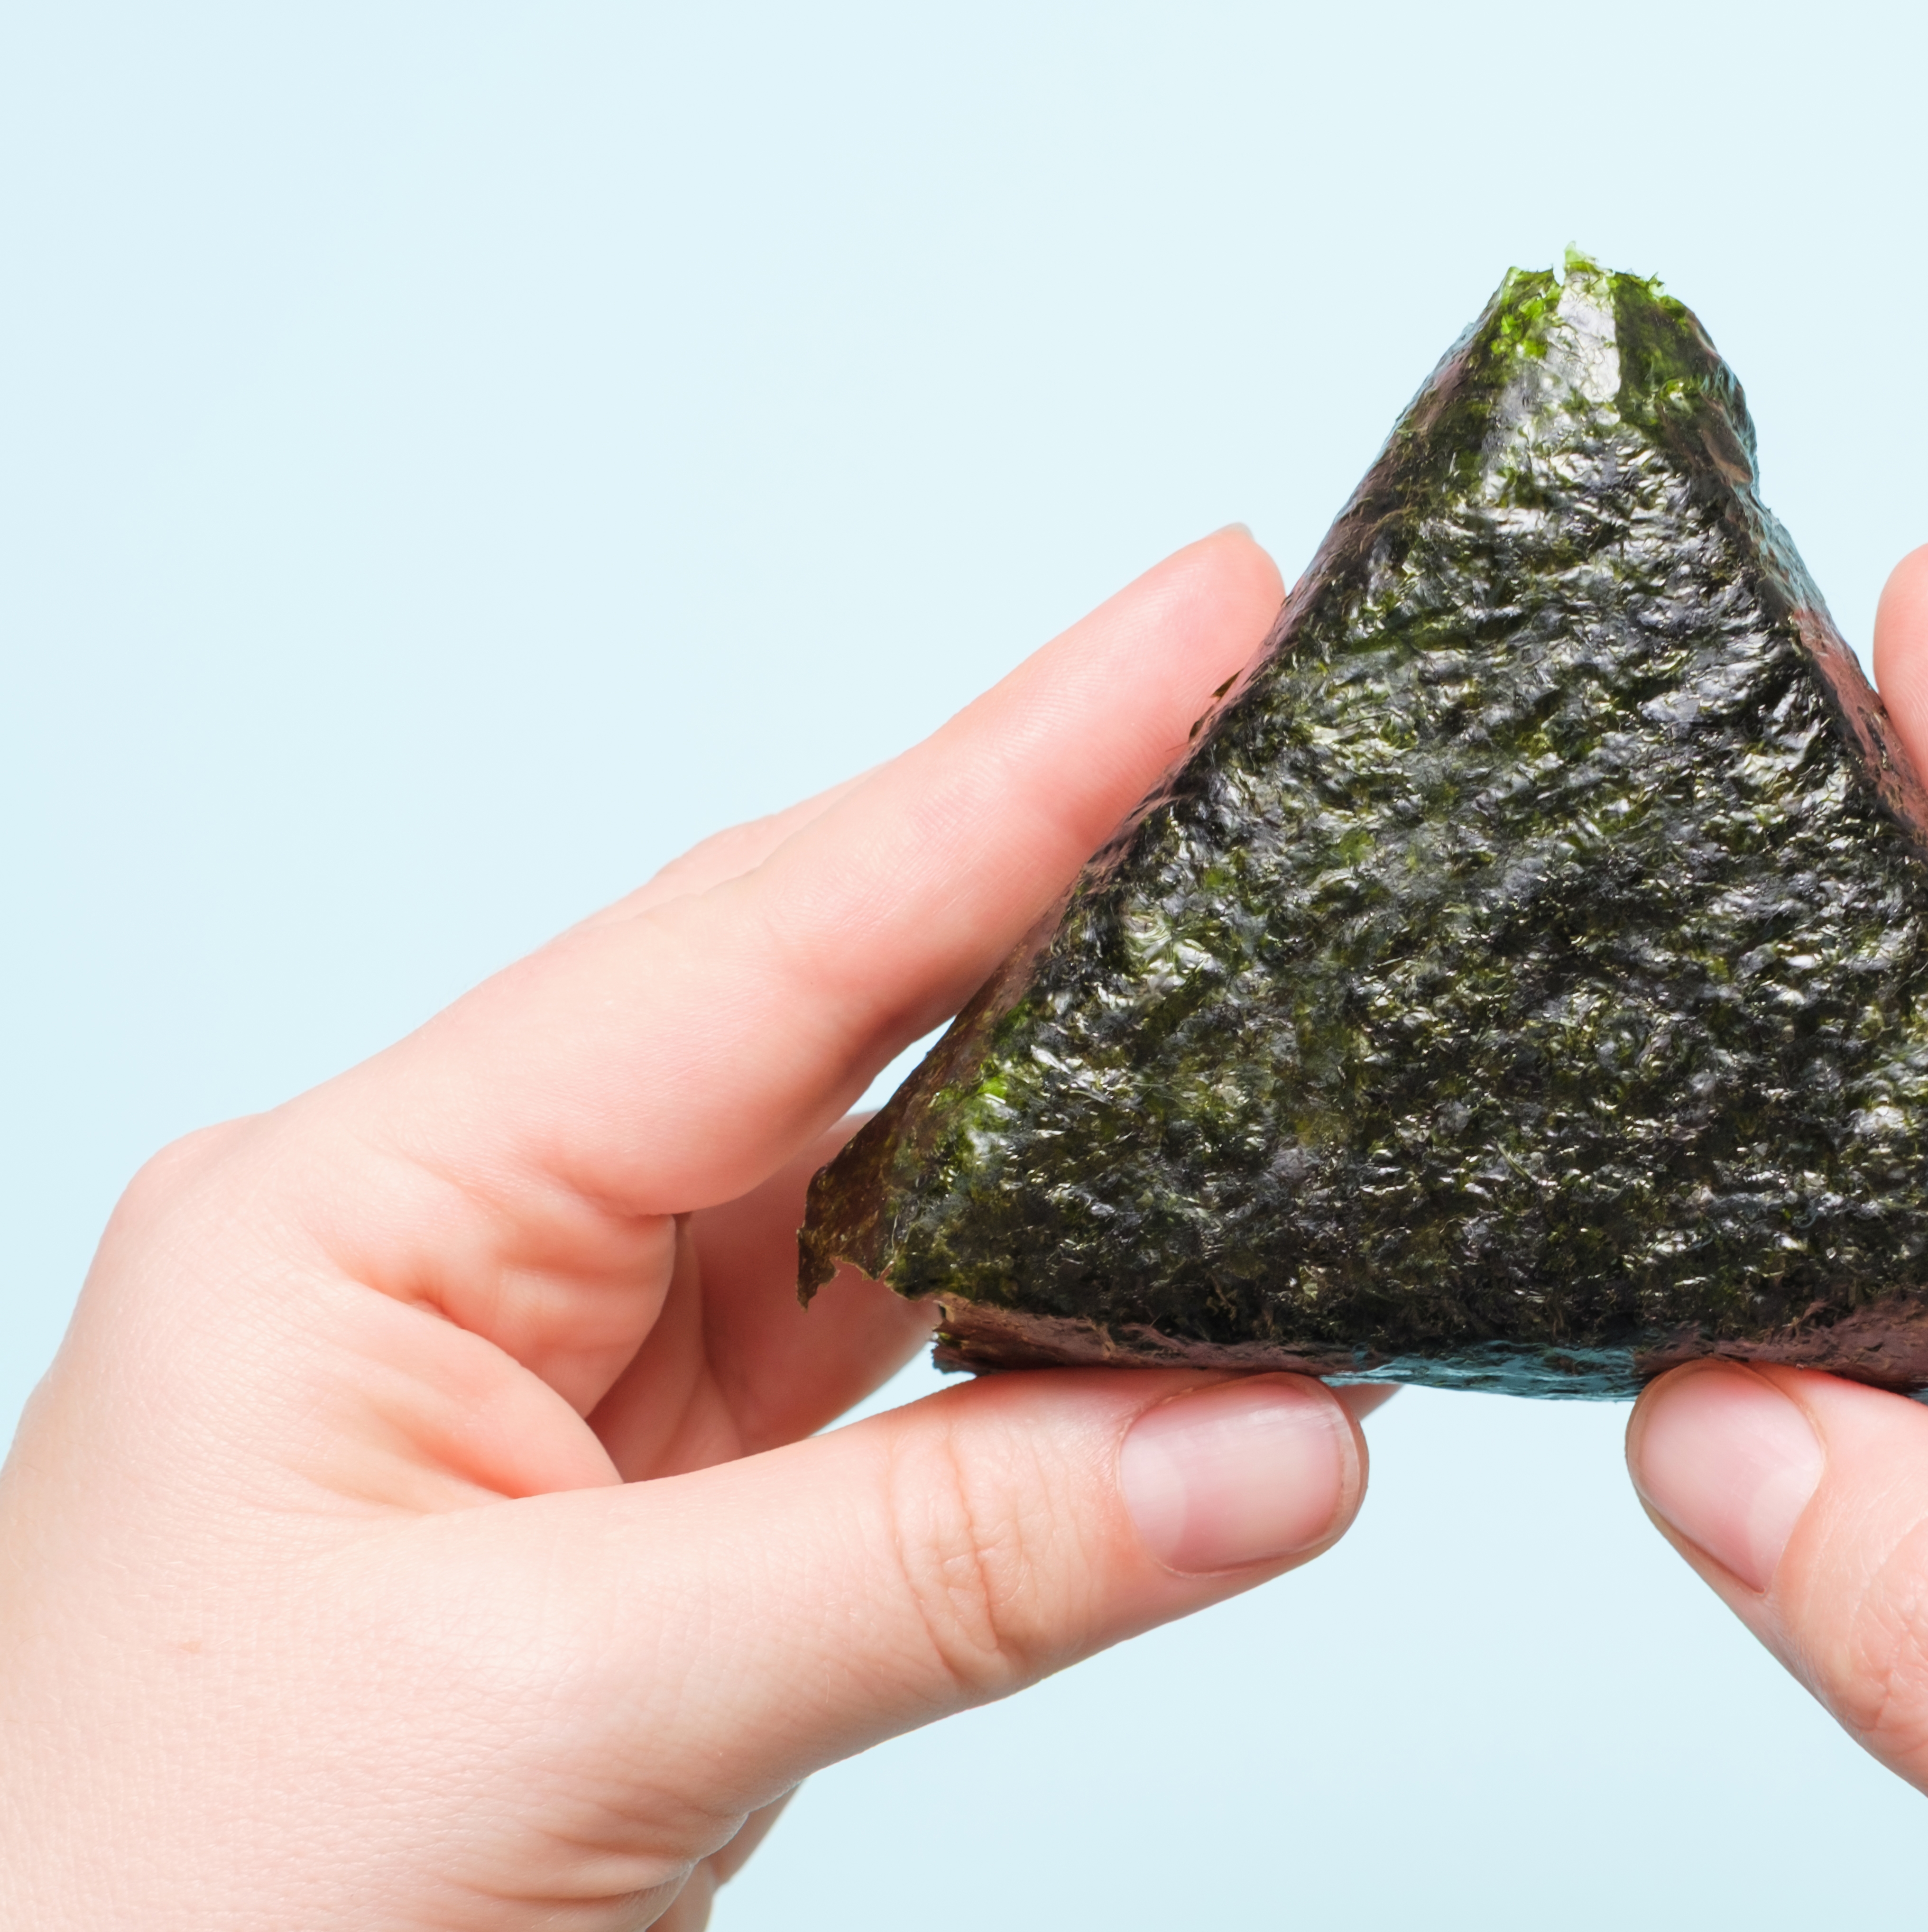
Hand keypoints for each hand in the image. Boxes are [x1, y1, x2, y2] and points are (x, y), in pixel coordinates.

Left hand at [0, 530, 1379, 1930]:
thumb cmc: (158, 1920)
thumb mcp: (554, 1718)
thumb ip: (944, 1570)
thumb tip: (1276, 1446)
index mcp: (359, 1218)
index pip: (757, 947)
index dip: (1010, 773)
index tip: (1201, 619)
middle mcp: (466, 1256)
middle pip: (814, 1006)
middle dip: (1046, 856)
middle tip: (1262, 709)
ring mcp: (566, 1382)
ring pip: (875, 1181)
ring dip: (1072, 1093)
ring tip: (1262, 946)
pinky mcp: (658, 1517)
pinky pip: (897, 1367)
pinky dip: (1051, 1320)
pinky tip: (1171, 1264)